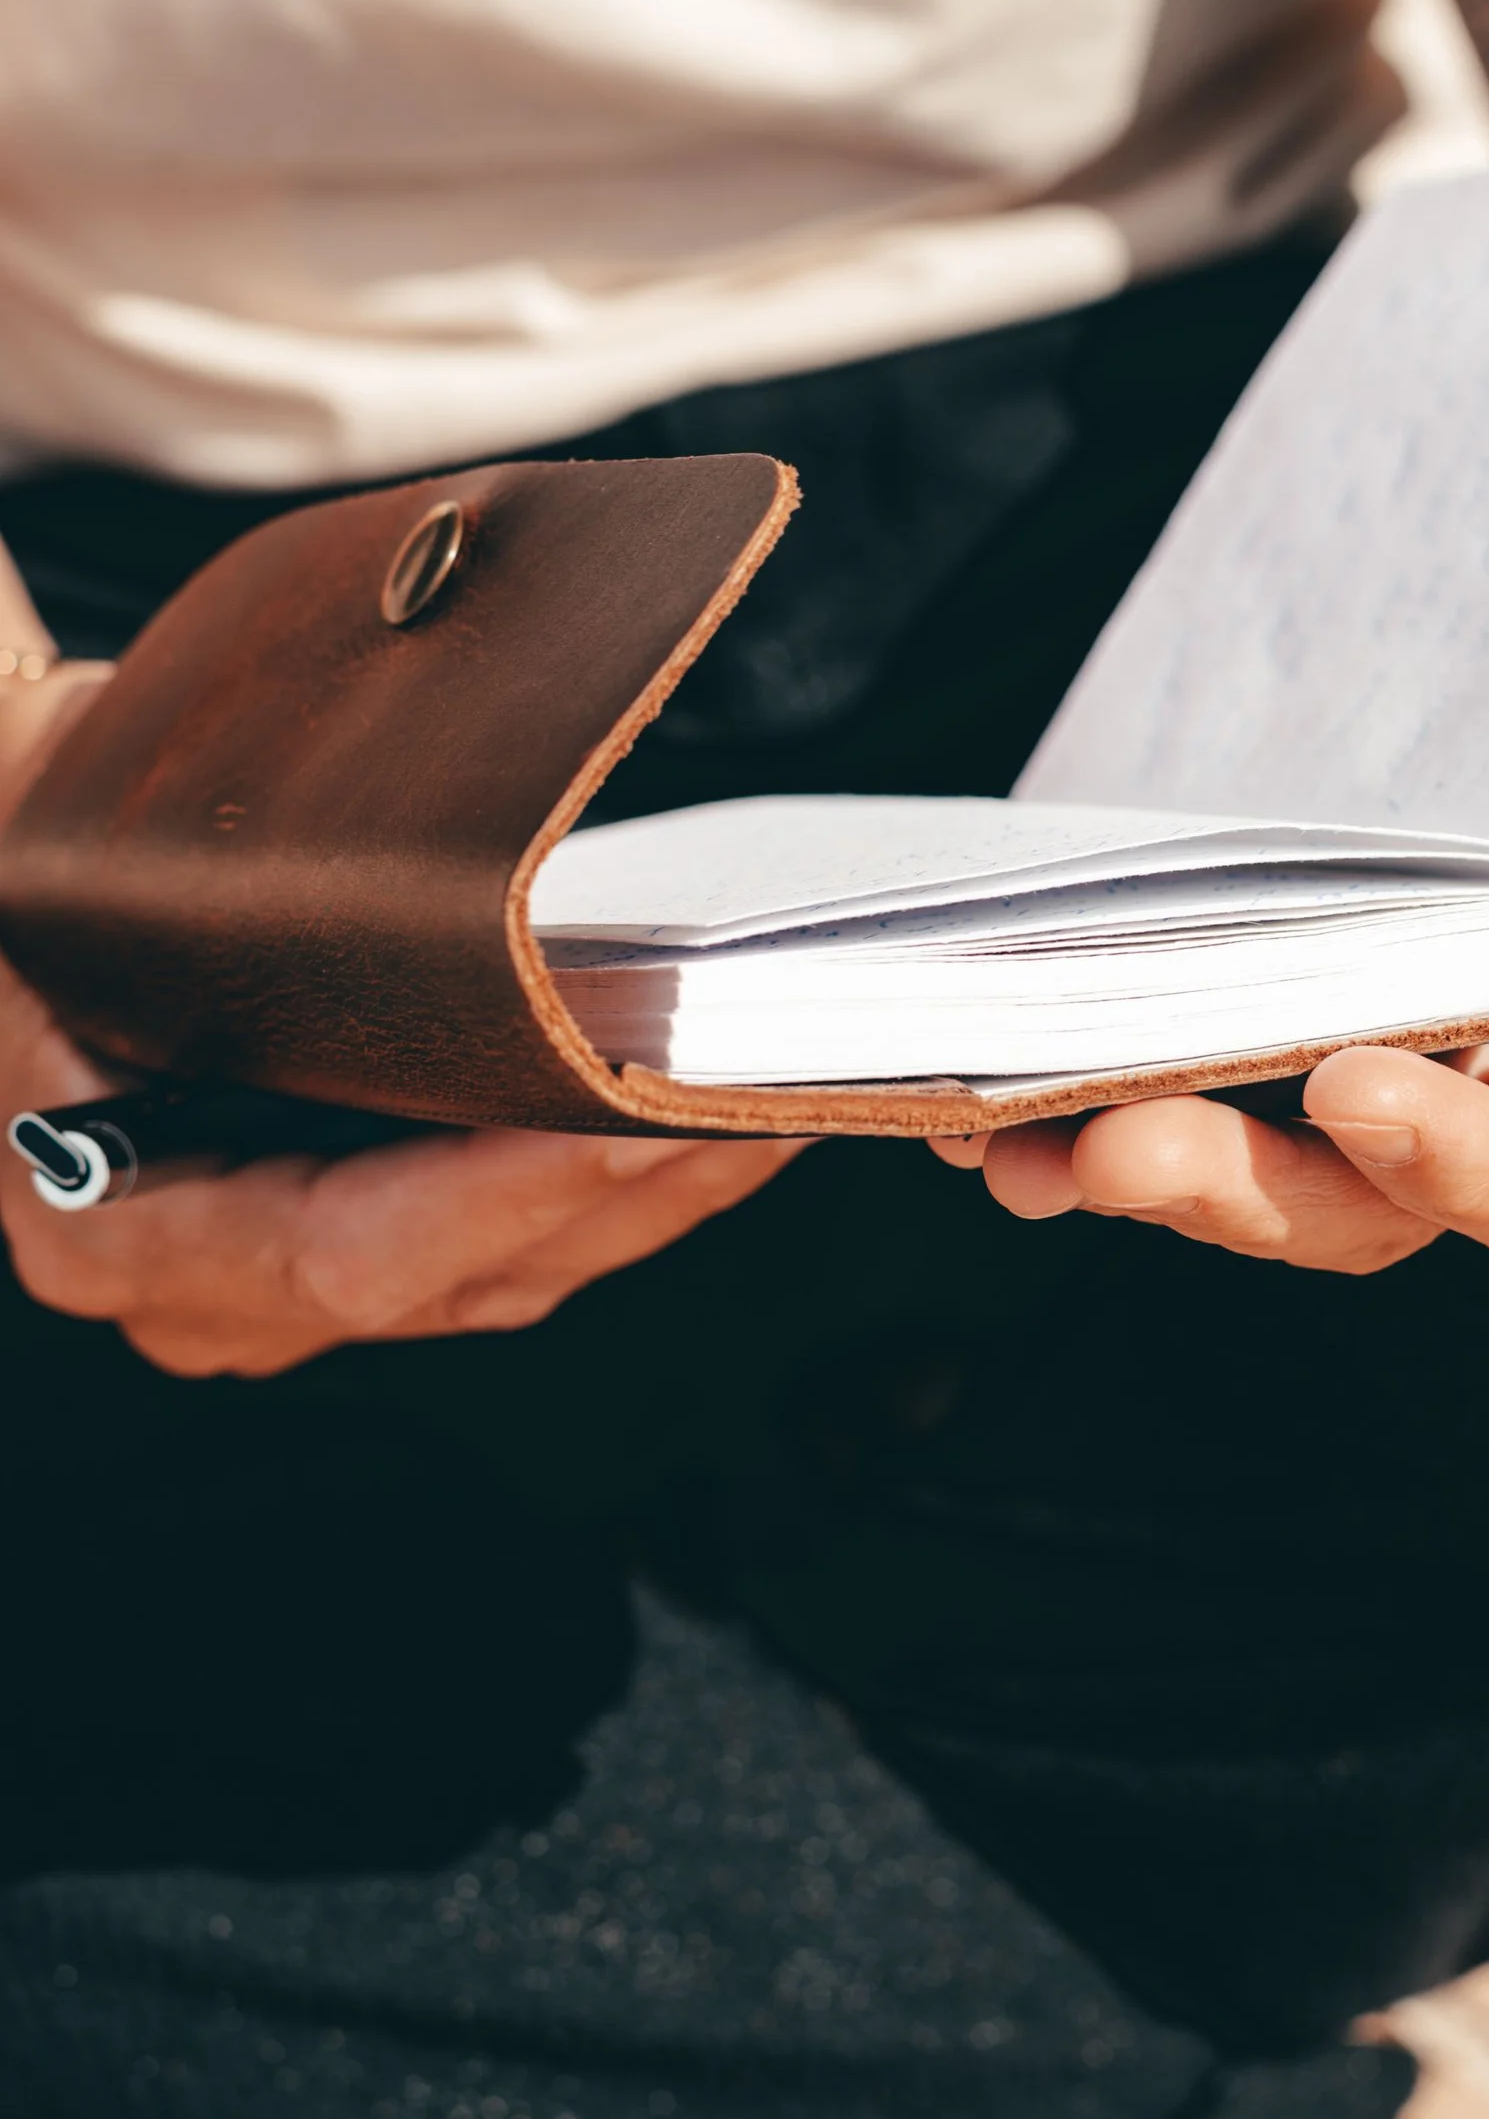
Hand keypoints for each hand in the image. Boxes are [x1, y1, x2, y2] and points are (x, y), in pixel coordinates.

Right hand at [0, 667, 803, 1379]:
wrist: (1, 859)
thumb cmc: (47, 863)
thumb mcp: (103, 879)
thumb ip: (243, 899)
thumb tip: (432, 826)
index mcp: (104, 1222)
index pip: (351, 1255)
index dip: (513, 1195)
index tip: (640, 1119)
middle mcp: (197, 1292)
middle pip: (469, 1277)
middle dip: (635, 1187)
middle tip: (765, 1096)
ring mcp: (283, 1292)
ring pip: (519, 1272)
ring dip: (661, 1190)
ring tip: (782, 1094)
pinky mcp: (362, 1250)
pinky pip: (520, 1243)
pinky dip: (626, 1182)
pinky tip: (720, 1111)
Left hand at [933, 412, 1488, 1273]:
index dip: (1482, 1156)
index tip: (1372, 1087)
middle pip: (1387, 1200)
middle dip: (1258, 1190)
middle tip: (1113, 1140)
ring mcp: (1391, 1012)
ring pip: (1262, 1158)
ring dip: (1139, 1165)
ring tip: (1005, 1145)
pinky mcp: (1283, 957)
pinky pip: (1179, 1068)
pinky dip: (1083, 1094)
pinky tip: (975, 1092)